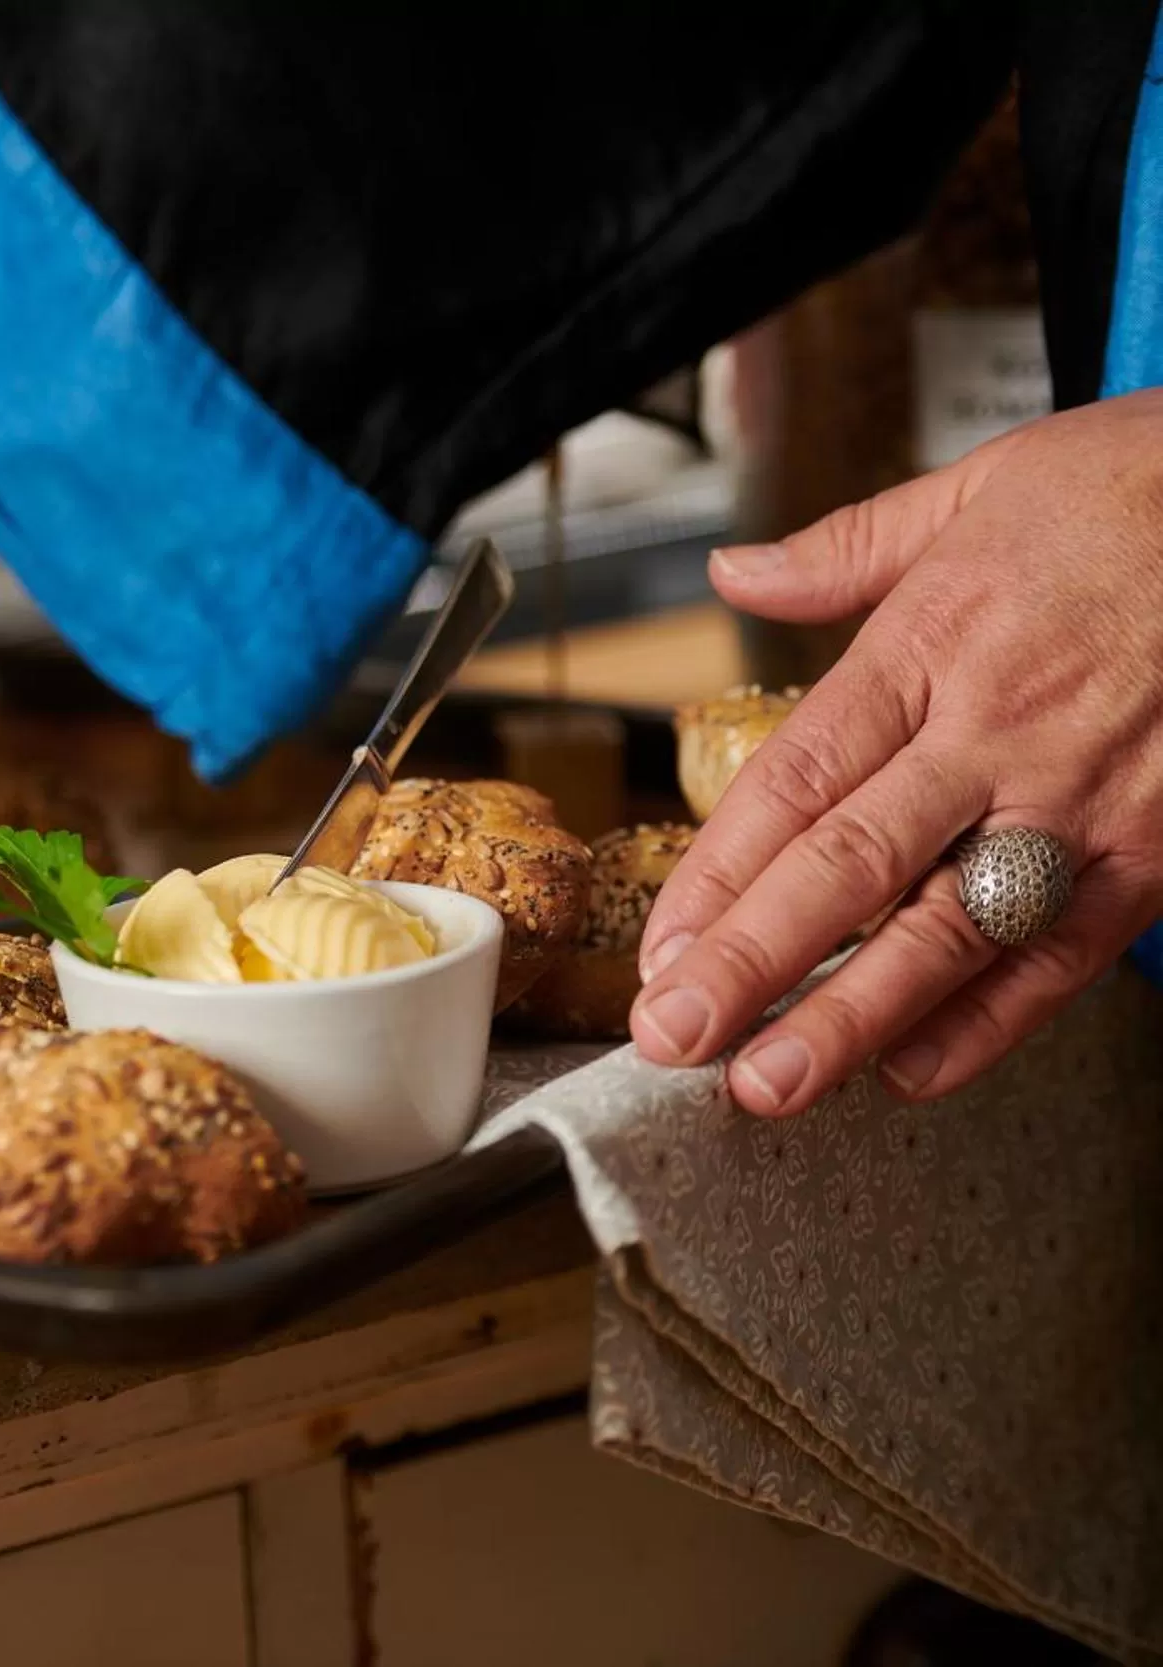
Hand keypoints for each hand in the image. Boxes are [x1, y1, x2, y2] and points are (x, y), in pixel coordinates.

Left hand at [630, 389, 1162, 1113]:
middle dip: (752, 963)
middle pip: (849, 867)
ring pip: (947, 928)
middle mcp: (997, 734)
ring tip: (770, 1086)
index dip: (716, 873)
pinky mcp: (1157, 849)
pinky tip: (909, 1074)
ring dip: (852, 1017)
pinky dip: (987, 1023)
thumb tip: (732, 571)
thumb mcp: (975, 491)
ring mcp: (1081, 800)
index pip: (794, 780)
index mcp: (931, 646)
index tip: (658, 945)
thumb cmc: (1137, 491)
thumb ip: (842, 551)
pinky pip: (1062, 955)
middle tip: (675, 1037)